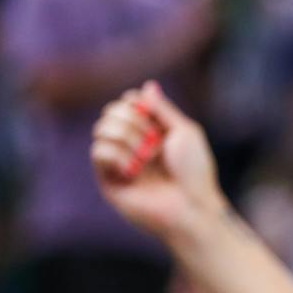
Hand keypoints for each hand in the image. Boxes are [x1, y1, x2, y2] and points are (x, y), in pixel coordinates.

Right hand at [91, 80, 227, 244]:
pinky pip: (98, 151)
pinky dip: (118, 155)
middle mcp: (132, 144)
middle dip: (132, 119)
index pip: (126, 102)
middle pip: (110, 111)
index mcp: (150, 131)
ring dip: (127, 137)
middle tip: (152, 139)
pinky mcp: (108, 180)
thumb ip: (162, 109)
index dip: (136, 104)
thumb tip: (146, 86)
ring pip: (101, 128)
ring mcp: (119, 162)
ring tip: (145, 157)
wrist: (191, 206)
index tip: (154, 117)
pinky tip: (134, 170)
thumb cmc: (194, 171)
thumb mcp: (184, 131)